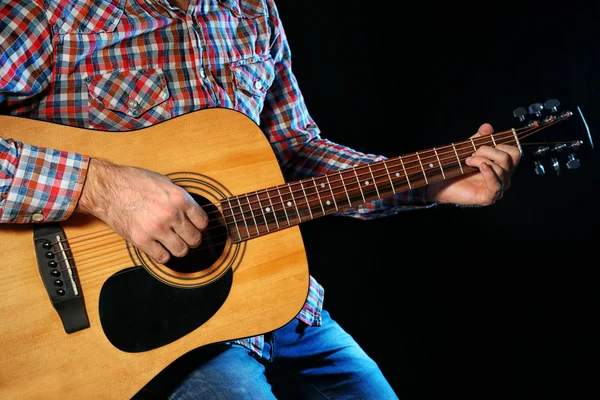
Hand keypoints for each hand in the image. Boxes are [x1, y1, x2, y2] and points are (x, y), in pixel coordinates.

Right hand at [75, 158, 208, 263]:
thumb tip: (192, 211)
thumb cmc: (134, 182)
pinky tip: (159, 247)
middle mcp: (171, 214)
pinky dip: (162, 255)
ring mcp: (156, 229)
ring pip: (181, 251)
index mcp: (179, 198)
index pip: (203, 221)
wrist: (108, 188)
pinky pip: (162, 257)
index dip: (199, 225)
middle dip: (191, 239)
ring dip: (179, 249)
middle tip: (185, 237)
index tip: (195, 226)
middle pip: (194, 238)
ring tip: (173, 243)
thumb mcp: (164, 183)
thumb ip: (179, 198)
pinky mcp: (142, 240)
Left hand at [426, 123, 521, 205]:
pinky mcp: (489, 197)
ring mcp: (497, 188)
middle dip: (489, 150)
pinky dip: (489, 173)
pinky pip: (496, 184)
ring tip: (468, 161)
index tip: (481, 146)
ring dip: (481, 160)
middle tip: (472, 153)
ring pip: (502, 169)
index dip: (500, 144)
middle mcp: (503, 178)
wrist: (440, 183)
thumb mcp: (469, 148)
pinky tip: (481, 167)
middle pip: (509, 158)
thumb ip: (479, 137)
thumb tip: (488, 127)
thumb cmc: (456, 168)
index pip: (514, 152)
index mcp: (502, 166)